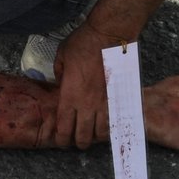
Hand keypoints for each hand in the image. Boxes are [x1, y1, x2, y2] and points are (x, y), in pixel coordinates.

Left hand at [49, 23, 119, 149]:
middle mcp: (87, 104)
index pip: (64, 128)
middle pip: (83, 136)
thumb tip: (62, 82)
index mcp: (69, 95)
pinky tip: (108, 123)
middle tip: (77, 141)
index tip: (61, 140)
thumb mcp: (61, 56)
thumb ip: (59, 73)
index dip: (62, 139)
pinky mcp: (119, 97)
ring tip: (92, 134)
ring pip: (101, 133)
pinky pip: (115, 119)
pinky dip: (110, 125)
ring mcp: (104, 102)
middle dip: (79, 143)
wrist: (109, 35)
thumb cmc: (83, 43)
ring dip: (95, 136)